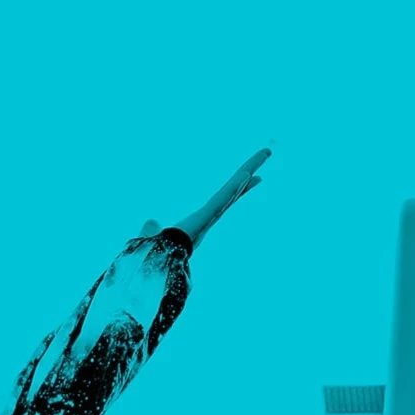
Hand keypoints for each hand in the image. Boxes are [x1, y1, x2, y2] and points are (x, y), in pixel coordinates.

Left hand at [157, 147, 271, 250]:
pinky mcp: (207, 215)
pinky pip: (223, 198)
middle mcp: (211, 215)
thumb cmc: (158, 252)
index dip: (238, 186)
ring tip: (264, 153)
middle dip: (249, 172)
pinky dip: (234, 186)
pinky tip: (246, 173)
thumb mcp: (155, 233)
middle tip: (266, 153)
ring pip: (232, 189)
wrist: (158, 261)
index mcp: (200, 217)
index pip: (224, 197)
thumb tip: (149, 223)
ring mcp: (211, 214)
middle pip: (234, 189)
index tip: (251, 176)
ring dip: (247, 170)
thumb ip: (153, 227)